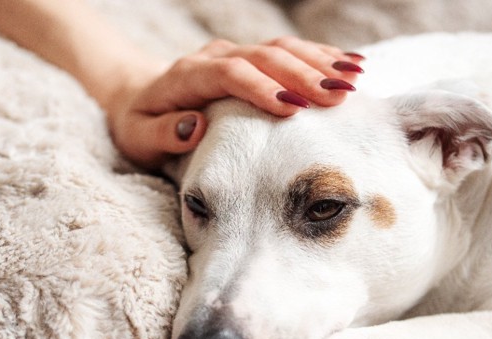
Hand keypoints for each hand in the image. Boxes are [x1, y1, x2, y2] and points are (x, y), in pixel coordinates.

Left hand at [106, 37, 364, 168]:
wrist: (142, 96)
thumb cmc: (140, 124)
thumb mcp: (138, 137)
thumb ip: (161, 134)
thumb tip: (192, 126)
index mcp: (187, 76)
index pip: (229, 74)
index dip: (261, 88)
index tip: (292, 110)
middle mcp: (214, 57)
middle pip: (264, 56)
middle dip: (302, 75)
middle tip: (337, 96)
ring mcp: (236, 53)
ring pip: (282, 48)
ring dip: (319, 62)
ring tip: (353, 80)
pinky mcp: (251, 58)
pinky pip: (289, 51)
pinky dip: (320, 57)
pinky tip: (350, 65)